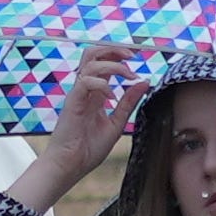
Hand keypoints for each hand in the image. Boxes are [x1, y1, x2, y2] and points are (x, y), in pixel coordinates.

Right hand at [14, 45, 142, 206]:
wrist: (70, 165)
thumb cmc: (88, 148)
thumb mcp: (116, 122)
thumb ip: (128, 102)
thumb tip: (144, 82)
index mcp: (95, 92)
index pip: (103, 62)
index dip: (118, 54)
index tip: (136, 57)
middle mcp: (85, 89)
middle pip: (92, 54)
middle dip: (113, 49)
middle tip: (132, 55)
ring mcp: (78, 94)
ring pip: (90, 63)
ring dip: (113, 66)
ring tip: (128, 76)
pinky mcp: (73, 102)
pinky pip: (85, 82)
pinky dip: (102, 85)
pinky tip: (111, 98)